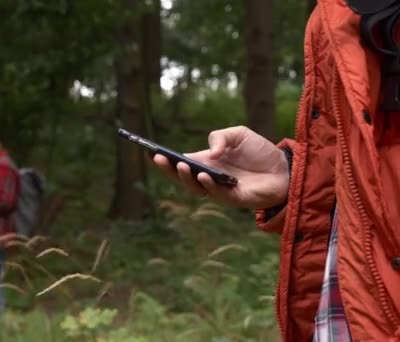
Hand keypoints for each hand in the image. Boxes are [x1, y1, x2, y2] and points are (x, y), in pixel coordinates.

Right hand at [153, 126, 289, 208]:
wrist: (284, 168)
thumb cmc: (259, 151)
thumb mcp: (238, 134)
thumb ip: (220, 137)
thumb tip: (211, 152)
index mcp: (206, 161)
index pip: (180, 162)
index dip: (165, 159)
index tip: (150, 151)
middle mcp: (209, 176)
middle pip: (182, 177)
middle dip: (169, 169)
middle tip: (159, 158)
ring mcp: (219, 189)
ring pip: (196, 188)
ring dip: (186, 178)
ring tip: (182, 165)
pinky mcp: (234, 198)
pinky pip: (216, 194)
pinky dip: (208, 185)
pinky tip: (204, 175)